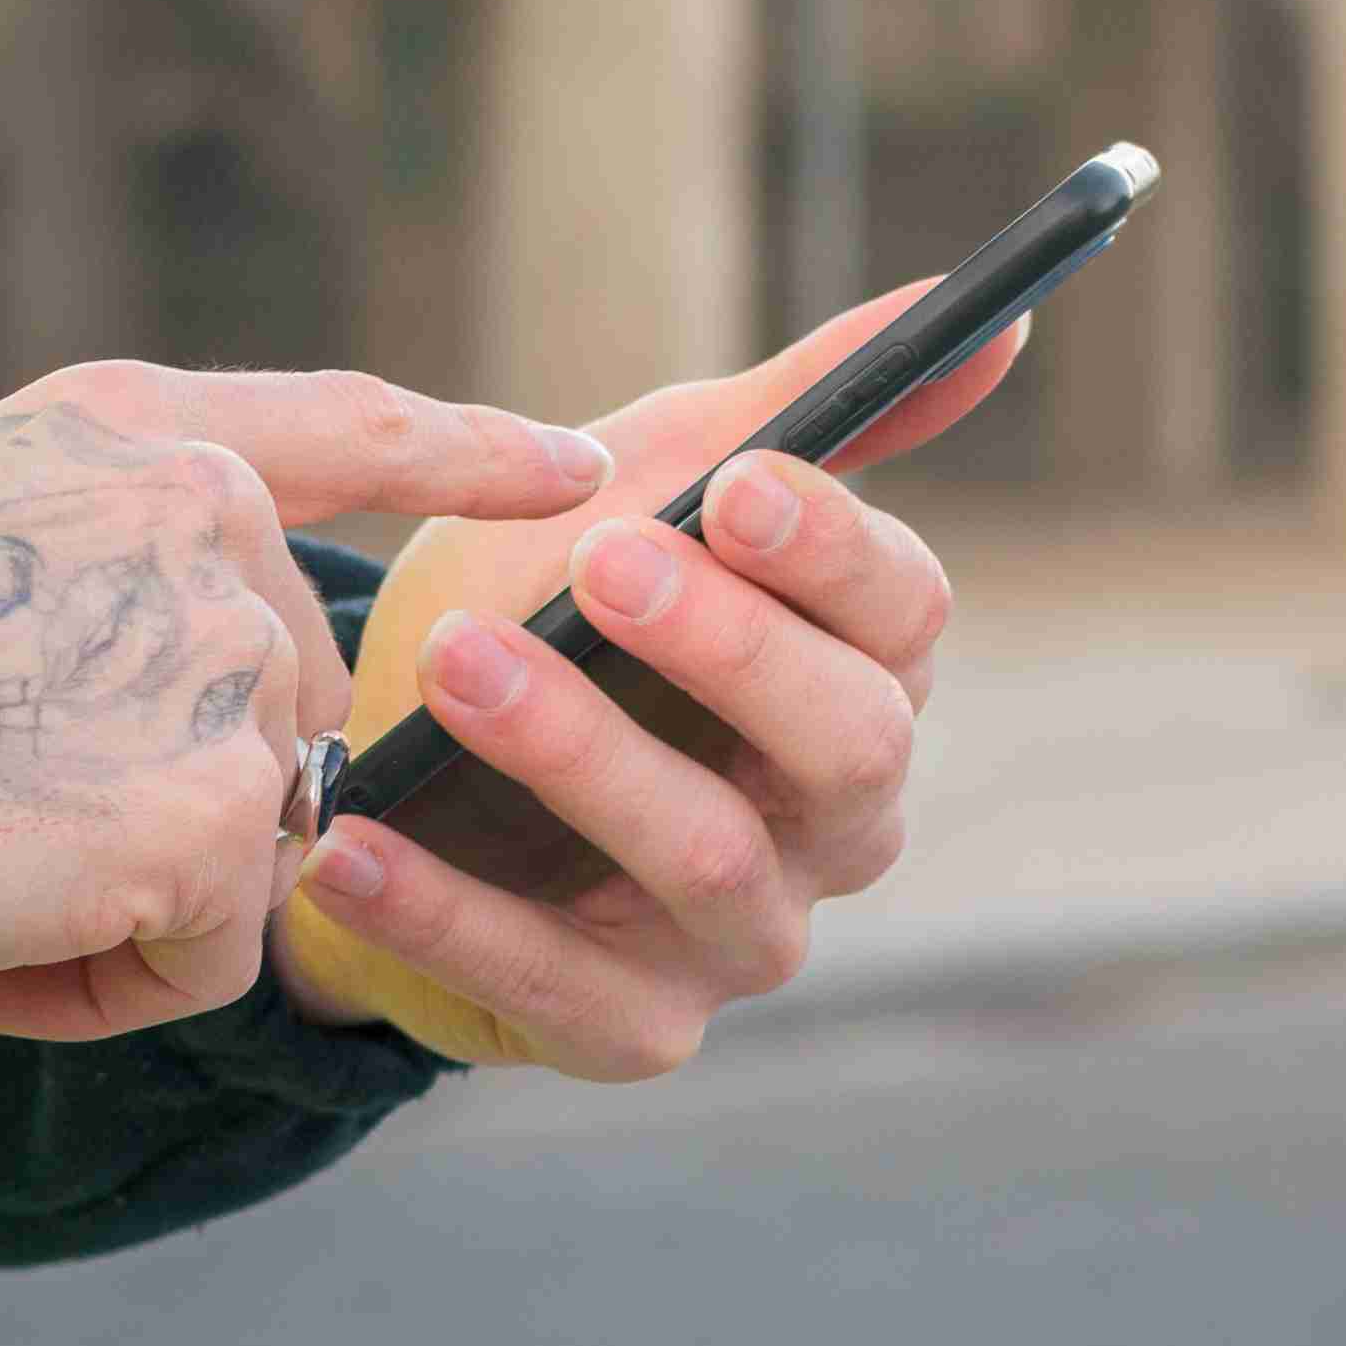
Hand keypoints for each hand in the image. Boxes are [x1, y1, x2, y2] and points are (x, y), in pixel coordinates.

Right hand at [0, 366, 608, 1038]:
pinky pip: (211, 960)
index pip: (347, 429)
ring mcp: (223, 663)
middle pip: (273, 729)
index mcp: (143, 438)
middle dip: (155, 829)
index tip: (579, 476)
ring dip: (117, 926)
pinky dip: (99, 995)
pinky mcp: (210, 812)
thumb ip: (109, 569)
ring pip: (246, 855)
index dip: (469, 454)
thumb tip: (221, 730)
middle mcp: (209, 524)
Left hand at [280, 286, 999, 1076]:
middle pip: (845, 743)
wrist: (416, 775)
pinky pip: (550, 980)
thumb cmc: (563, 615)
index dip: (836, 554)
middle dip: (725, 648)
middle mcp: (835, 821)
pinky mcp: (635, 1028)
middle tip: (600, 559)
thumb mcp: (660, 485)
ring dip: (574, 754)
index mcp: (864, 678)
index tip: (741, 486)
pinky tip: (350, 843)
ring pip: (703, 854)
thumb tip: (995, 318)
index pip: (906, 615)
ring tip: (450, 665)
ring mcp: (742, 936)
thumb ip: (800, 408)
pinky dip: (444, 914)